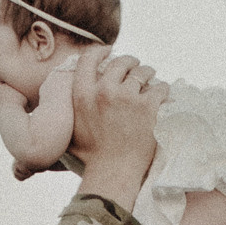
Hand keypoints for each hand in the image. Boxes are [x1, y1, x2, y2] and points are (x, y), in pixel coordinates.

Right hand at [73, 52, 168, 214]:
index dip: (101, 51)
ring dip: (148, 74)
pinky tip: (163, 94)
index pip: (89, 58)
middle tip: (135, 67)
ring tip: (151, 79)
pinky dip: (163, 90)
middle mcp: (104, 91)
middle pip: (120, 62)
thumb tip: (62, 98)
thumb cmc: (90, 157)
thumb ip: (71, 109)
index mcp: (82, 94)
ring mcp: (127, 97)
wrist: (113, 172)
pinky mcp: (148, 106)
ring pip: (143, 71)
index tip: (110, 51)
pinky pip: (160, 88)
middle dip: (130, 62)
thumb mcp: (71, 129)